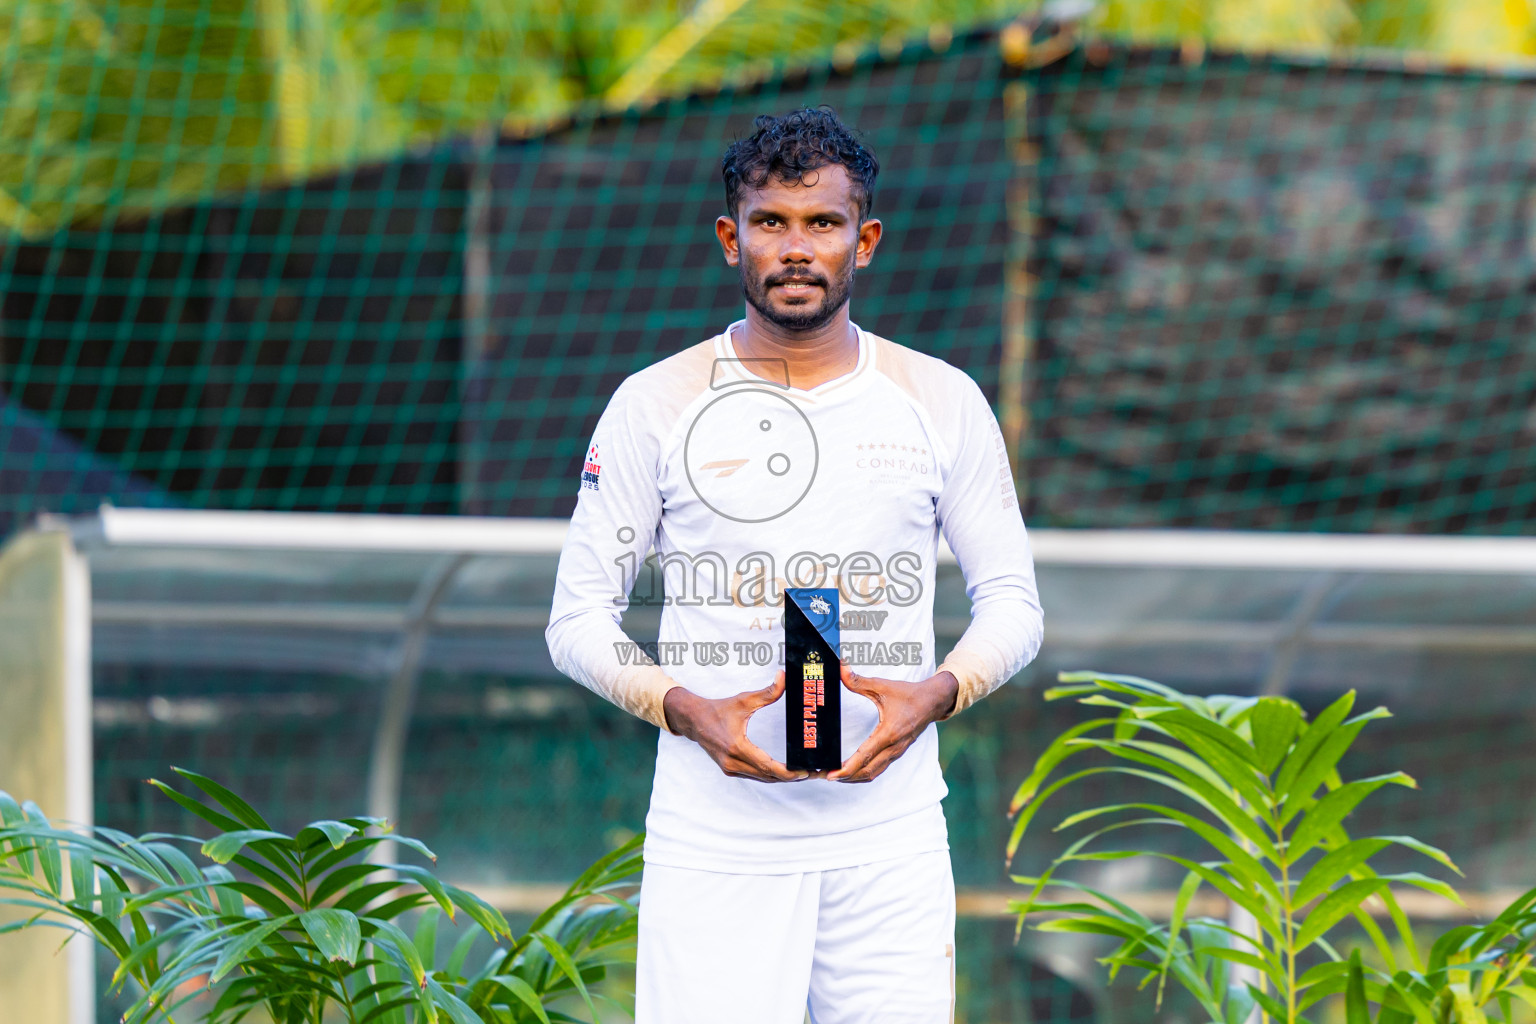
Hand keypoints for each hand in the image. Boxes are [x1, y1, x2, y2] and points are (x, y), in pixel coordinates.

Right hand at [663, 673, 807, 782]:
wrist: (694, 720)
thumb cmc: (718, 709)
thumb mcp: (743, 700)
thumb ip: (767, 692)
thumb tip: (784, 678)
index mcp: (737, 747)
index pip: (768, 766)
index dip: (788, 772)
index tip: (805, 771)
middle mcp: (733, 762)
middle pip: (769, 777)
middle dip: (792, 776)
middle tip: (814, 773)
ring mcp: (731, 769)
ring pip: (762, 779)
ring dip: (782, 778)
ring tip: (803, 773)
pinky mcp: (730, 770)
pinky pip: (755, 777)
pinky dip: (770, 775)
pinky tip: (784, 771)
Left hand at [828, 668, 958, 783]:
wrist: (933, 701)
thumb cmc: (908, 694)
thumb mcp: (882, 686)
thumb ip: (858, 681)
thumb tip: (841, 668)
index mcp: (889, 733)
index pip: (864, 756)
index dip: (846, 768)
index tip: (831, 774)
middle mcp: (893, 747)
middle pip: (866, 772)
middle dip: (844, 777)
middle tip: (825, 775)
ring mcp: (896, 752)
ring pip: (873, 773)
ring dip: (853, 778)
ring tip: (834, 776)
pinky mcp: (897, 753)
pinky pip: (878, 769)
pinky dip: (863, 774)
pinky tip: (852, 771)